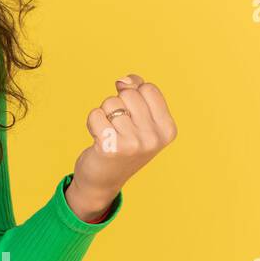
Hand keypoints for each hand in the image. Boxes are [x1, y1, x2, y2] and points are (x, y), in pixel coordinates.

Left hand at [69, 73, 176, 218]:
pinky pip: (95, 114)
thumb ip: (138, 94)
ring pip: (111, 103)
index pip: (149, 88)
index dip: (133, 92)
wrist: (104, 180)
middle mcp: (154, 137)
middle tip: (118, 127)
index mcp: (167, 129)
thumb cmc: (122, 144)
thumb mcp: (140, 121)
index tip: (130, 111)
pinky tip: (98, 138)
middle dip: (118, 104)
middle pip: (129, 93)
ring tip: (109, 133)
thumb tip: (123, 80)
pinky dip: (92, 122)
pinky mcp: (111, 147)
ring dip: (104, 114)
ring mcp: (134, 143)